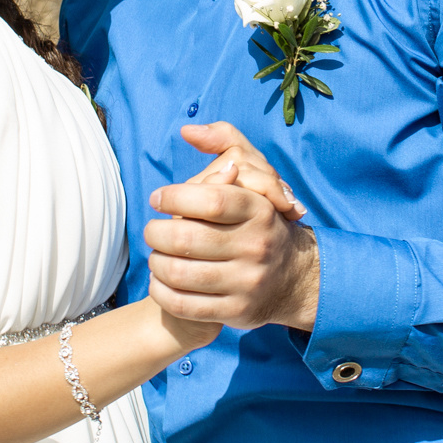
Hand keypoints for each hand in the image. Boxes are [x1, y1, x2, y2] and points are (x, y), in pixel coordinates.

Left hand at [143, 123, 318, 330]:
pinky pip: (184, 304)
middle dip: (156, 233)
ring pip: (181, 273)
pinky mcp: (236, 311)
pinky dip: (162, 291)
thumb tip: (188, 130)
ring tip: (155, 255)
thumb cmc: (259, 221)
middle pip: (187, 239)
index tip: (157, 198)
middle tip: (151, 230)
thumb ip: (224, 143)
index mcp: (259, 211)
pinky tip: (160, 280)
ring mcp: (247, 282)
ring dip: (156, 262)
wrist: (292, 277)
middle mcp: (257, 246)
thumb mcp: (254, 177)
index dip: (175, 196)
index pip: (212, 199)